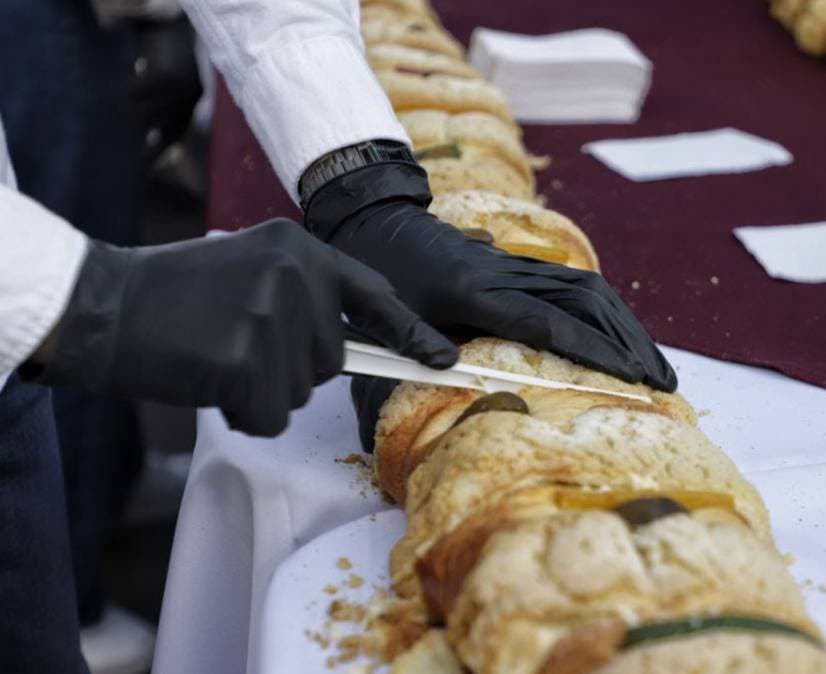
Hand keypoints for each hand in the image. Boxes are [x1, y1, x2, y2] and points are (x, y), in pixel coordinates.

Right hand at [30, 219, 456, 435]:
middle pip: (334, 359)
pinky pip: (270, 415)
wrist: (105, 304)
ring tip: (217, 356)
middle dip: (292, 367)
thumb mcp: (253, 267)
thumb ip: (307, 295)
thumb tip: (363, 347)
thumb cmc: (179, 292)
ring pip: (301, 392)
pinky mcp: (243, 359)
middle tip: (236, 344)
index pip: (375, 295)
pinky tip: (209, 381)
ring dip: (263, 390)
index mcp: (300, 248)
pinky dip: (243, 413)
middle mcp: (295, 276)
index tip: (446, 360)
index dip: (411, 333)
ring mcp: (270, 316)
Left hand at [303, 157, 676, 391]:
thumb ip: (415, 343)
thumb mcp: (390, 317)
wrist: (378, 225)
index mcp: (474, 292)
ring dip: (627, 326)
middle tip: (663, 378)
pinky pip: (576, 283)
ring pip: (588, 288)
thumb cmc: (382, 283)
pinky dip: (608, 312)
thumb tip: (442, 367)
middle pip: (585, 301)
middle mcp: (504, 274)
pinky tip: (624, 337)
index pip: (548, 323)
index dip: (593, 349)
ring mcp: (516, 266)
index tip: (630, 375)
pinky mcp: (520, 265)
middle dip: (630, 340)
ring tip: (655, 363)